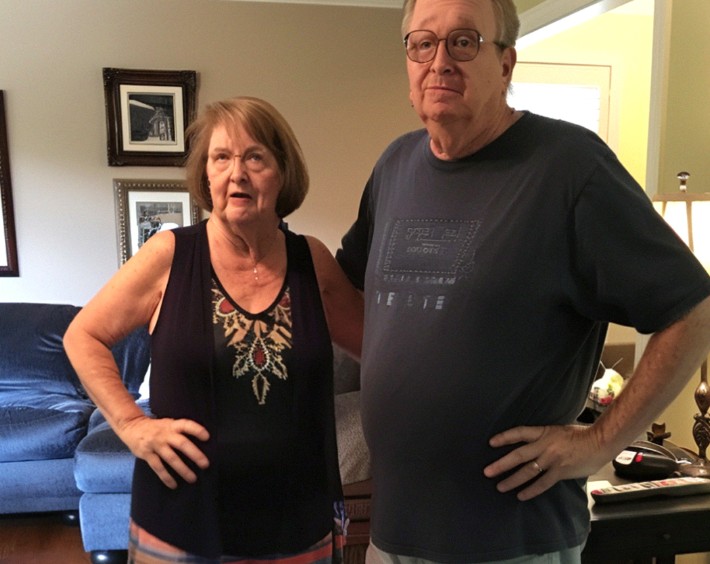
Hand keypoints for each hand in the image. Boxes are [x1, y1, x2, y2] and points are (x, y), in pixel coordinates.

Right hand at [119, 415, 209, 488]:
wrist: (131, 426)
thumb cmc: (156, 427)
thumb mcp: (168, 423)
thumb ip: (179, 430)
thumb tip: (200, 442)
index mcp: (172, 425)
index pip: (186, 425)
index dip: (197, 430)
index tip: (207, 438)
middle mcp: (165, 434)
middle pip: (182, 444)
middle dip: (195, 454)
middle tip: (205, 464)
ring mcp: (156, 445)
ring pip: (171, 458)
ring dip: (183, 469)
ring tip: (192, 479)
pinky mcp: (147, 454)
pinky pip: (158, 467)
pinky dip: (166, 477)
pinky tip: (173, 485)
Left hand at [483, 424, 606, 500]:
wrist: (599, 442)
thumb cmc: (580, 435)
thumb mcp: (557, 430)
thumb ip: (544, 436)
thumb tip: (531, 442)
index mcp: (543, 432)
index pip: (519, 433)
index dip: (504, 438)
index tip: (491, 443)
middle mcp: (545, 445)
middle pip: (518, 455)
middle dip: (501, 464)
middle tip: (487, 471)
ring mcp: (552, 460)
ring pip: (527, 472)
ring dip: (512, 480)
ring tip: (500, 486)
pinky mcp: (560, 472)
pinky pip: (542, 483)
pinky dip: (531, 490)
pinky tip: (521, 496)